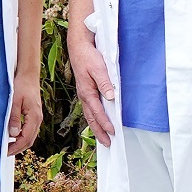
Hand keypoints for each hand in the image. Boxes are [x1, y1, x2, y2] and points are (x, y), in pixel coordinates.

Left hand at [7, 73, 43, 154]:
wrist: (29, 75)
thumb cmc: (22, 85)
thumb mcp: (15, 101)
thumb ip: (14, 118)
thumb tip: (13, 134)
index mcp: (34, 117)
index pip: (26, 138)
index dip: (16, 147)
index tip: (6, 152)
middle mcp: (38, 119)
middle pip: (30, 140)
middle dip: (18, 148)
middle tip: (6, 152)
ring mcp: (37, 118)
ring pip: (31, 136)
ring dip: (20, 143)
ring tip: (8, 146)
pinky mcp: (34, 115)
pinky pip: (30, 131)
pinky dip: (22, 136)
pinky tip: (13, 136)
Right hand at [67, 31, 116, 145]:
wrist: (78, 47)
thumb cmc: (88, 57)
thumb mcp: (98, 68)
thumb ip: (104, 83)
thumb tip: (111, 97)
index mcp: (87, 92)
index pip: (97, 112)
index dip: (105, 123)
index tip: (113, 132)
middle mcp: (84, 96)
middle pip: (91, 118)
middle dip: (99, 132)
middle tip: (107, 143)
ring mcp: (83, 94)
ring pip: (89, 115)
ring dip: (96, 127)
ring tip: (103, 137)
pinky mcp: (85, 91)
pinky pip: (89, 108)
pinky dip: (94, 118)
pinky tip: (98, 121)